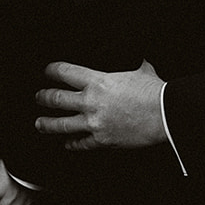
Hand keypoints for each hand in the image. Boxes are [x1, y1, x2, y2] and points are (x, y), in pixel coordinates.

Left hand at [34, 60, 166, 150]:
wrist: (165, 115)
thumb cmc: (155, 92)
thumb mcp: (142, 71)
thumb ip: (136, 66)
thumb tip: (142, 60)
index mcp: (97, 81)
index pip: (65, 72)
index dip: (51, 71)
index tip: (46, 72)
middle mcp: (91, 101)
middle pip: (56, 98)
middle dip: (43, 97)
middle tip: (38, 97)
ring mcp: (95, 122)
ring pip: (62, 124)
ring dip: (48, 124)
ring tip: (39, 123)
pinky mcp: (103, 139)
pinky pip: (82, 143)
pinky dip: (73, 144)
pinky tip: (67, 144)